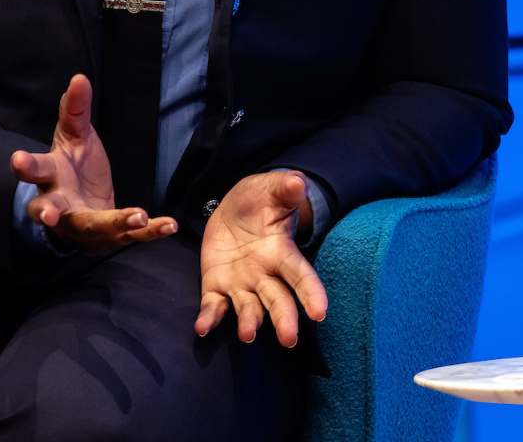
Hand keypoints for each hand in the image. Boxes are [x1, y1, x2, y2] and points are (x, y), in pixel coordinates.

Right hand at [10, 74, 177, 252]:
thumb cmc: (72, 165)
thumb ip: (75, 109)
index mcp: (48, 177)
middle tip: (50, 215)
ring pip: (93, 227)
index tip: (17, 160)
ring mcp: (82, 225)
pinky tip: (169, 224)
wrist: (82, 202)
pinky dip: (150, 231)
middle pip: (51, 209)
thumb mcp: (74, 135)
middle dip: (50, 212)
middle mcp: (59, 206)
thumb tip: (79, 78)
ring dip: (115, 222)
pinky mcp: (108, 237)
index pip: (33, 170)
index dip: (25, 166)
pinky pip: (129, 236)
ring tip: (139, 216)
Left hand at [195, 170, 328, 348]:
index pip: (300, 275)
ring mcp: (241, 284)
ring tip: (248, 335)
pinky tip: (202, 328)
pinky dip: (209, 318)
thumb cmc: (260, 199)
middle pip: (278, 300)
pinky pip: (214, 306)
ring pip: (249, 308)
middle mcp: (265, 275)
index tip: (320, 313)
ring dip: (249, 322)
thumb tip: (299, 183)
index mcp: (281, 253)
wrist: (233, 209)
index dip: (311, 294)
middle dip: (284, 319)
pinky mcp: (217, 287)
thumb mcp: (272, 189)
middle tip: (289, 339)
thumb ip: (286, 188)